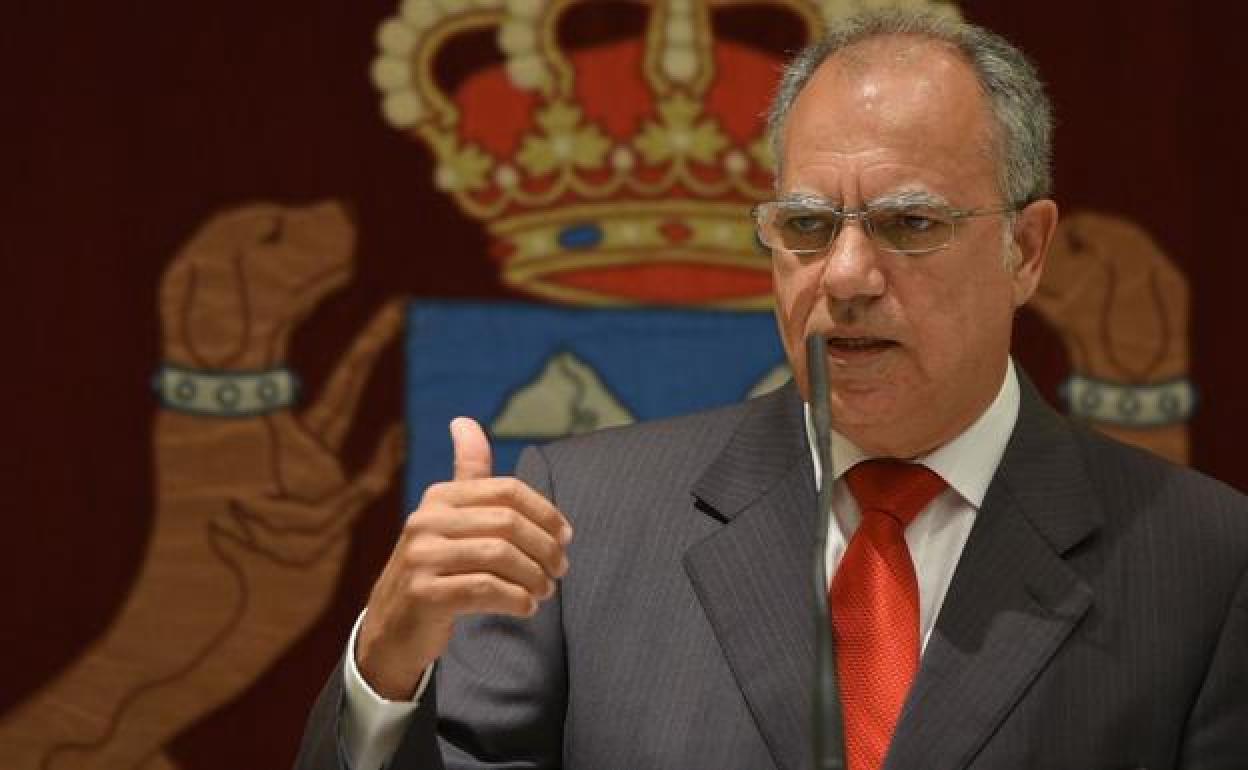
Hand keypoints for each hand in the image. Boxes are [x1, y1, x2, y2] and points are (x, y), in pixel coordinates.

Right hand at [355, 417, 571, 699]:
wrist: (392, 628)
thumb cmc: (436, 568)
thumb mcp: (448, 518)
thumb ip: (466, 473)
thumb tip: (464, 420)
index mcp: (439, 497)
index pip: (507, 491)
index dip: (545, 512)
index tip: (565, 537)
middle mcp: (426, 521)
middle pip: (508, 523)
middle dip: (544, 547)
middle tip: (560, 570)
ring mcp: (421, 557)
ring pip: (500, 556)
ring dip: (534, 576)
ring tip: (545, 590)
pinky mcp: (423, 594)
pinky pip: (485, 590)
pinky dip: (515, 599)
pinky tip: (526, 607)